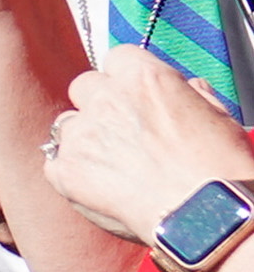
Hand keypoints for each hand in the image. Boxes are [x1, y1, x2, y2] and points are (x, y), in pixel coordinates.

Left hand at [49, 43, 253, 249]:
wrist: (202, 213)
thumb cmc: (216, 167)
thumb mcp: (217, 114)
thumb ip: (189, 93)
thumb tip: (184, 88)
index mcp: (143, 78)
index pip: (117, 57)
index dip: (125, 77)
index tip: (133, 94)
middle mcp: (105, 99)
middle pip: (84, 86)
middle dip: (98, 102)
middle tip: (120, 129)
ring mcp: (80, 135)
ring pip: (65, 124)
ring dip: (82, 137)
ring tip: (112, 163)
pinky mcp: (64, 170)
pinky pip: (54, 162)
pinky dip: (69, 172)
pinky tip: (97, 185)